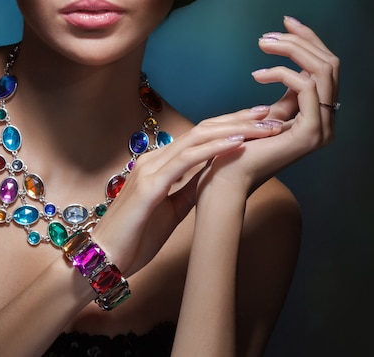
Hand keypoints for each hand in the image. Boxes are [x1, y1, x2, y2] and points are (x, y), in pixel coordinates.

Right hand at [91, 107, 283, 275]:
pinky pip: (187, 161)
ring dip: (234, 130)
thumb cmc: (135, 237)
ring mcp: (150, 170)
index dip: (228, 125)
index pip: (198, 137)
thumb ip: (188, 190)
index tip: (257, 121)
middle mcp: (153, 160)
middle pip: (201, 129)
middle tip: (267, 112)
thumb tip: (213, 178)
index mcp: (158, 164)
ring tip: (263, 126)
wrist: (106, 259)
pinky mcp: (150, 186)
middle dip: (236, 119)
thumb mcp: (171, 210)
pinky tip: (237, 143)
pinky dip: (214, 149)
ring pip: (197, 138)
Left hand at [198, 15, 339, 196]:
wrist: (227, 177)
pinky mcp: (310, 133)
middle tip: (269, 34)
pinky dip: (282, 73)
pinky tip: (257, 75)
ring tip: (262, 45)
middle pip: (330, 63)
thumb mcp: (267, 115)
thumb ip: (284, 95)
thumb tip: (284, 67)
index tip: (285, 21)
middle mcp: (327, 120)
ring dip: (292, 50)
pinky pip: (306, 87)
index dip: (309, 40)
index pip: (326, 67)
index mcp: (318, 114)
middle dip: (301, 40)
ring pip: (323, 70)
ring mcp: (322, 128)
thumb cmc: (239, 146)